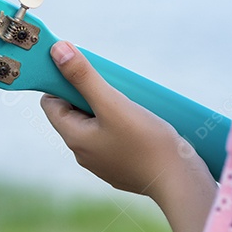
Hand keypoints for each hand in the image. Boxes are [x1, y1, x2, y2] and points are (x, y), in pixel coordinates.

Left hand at [41, 41, 216, 231]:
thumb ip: (83, 77)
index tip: (82, 70)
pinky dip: (120, 123)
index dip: (61, 83)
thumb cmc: (146, 142)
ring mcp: (103, 162)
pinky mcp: (123, 166)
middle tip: (111, 83)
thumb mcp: (112, 103)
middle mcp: (83, 152)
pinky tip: (140, 118)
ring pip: (95, 124)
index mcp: (74, 138)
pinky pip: (113, 137)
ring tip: (129, 99)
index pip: (51, 103)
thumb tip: (56, 50)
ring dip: (107, 107)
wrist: (180, 182)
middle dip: (88, 93)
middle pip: (74, 112)